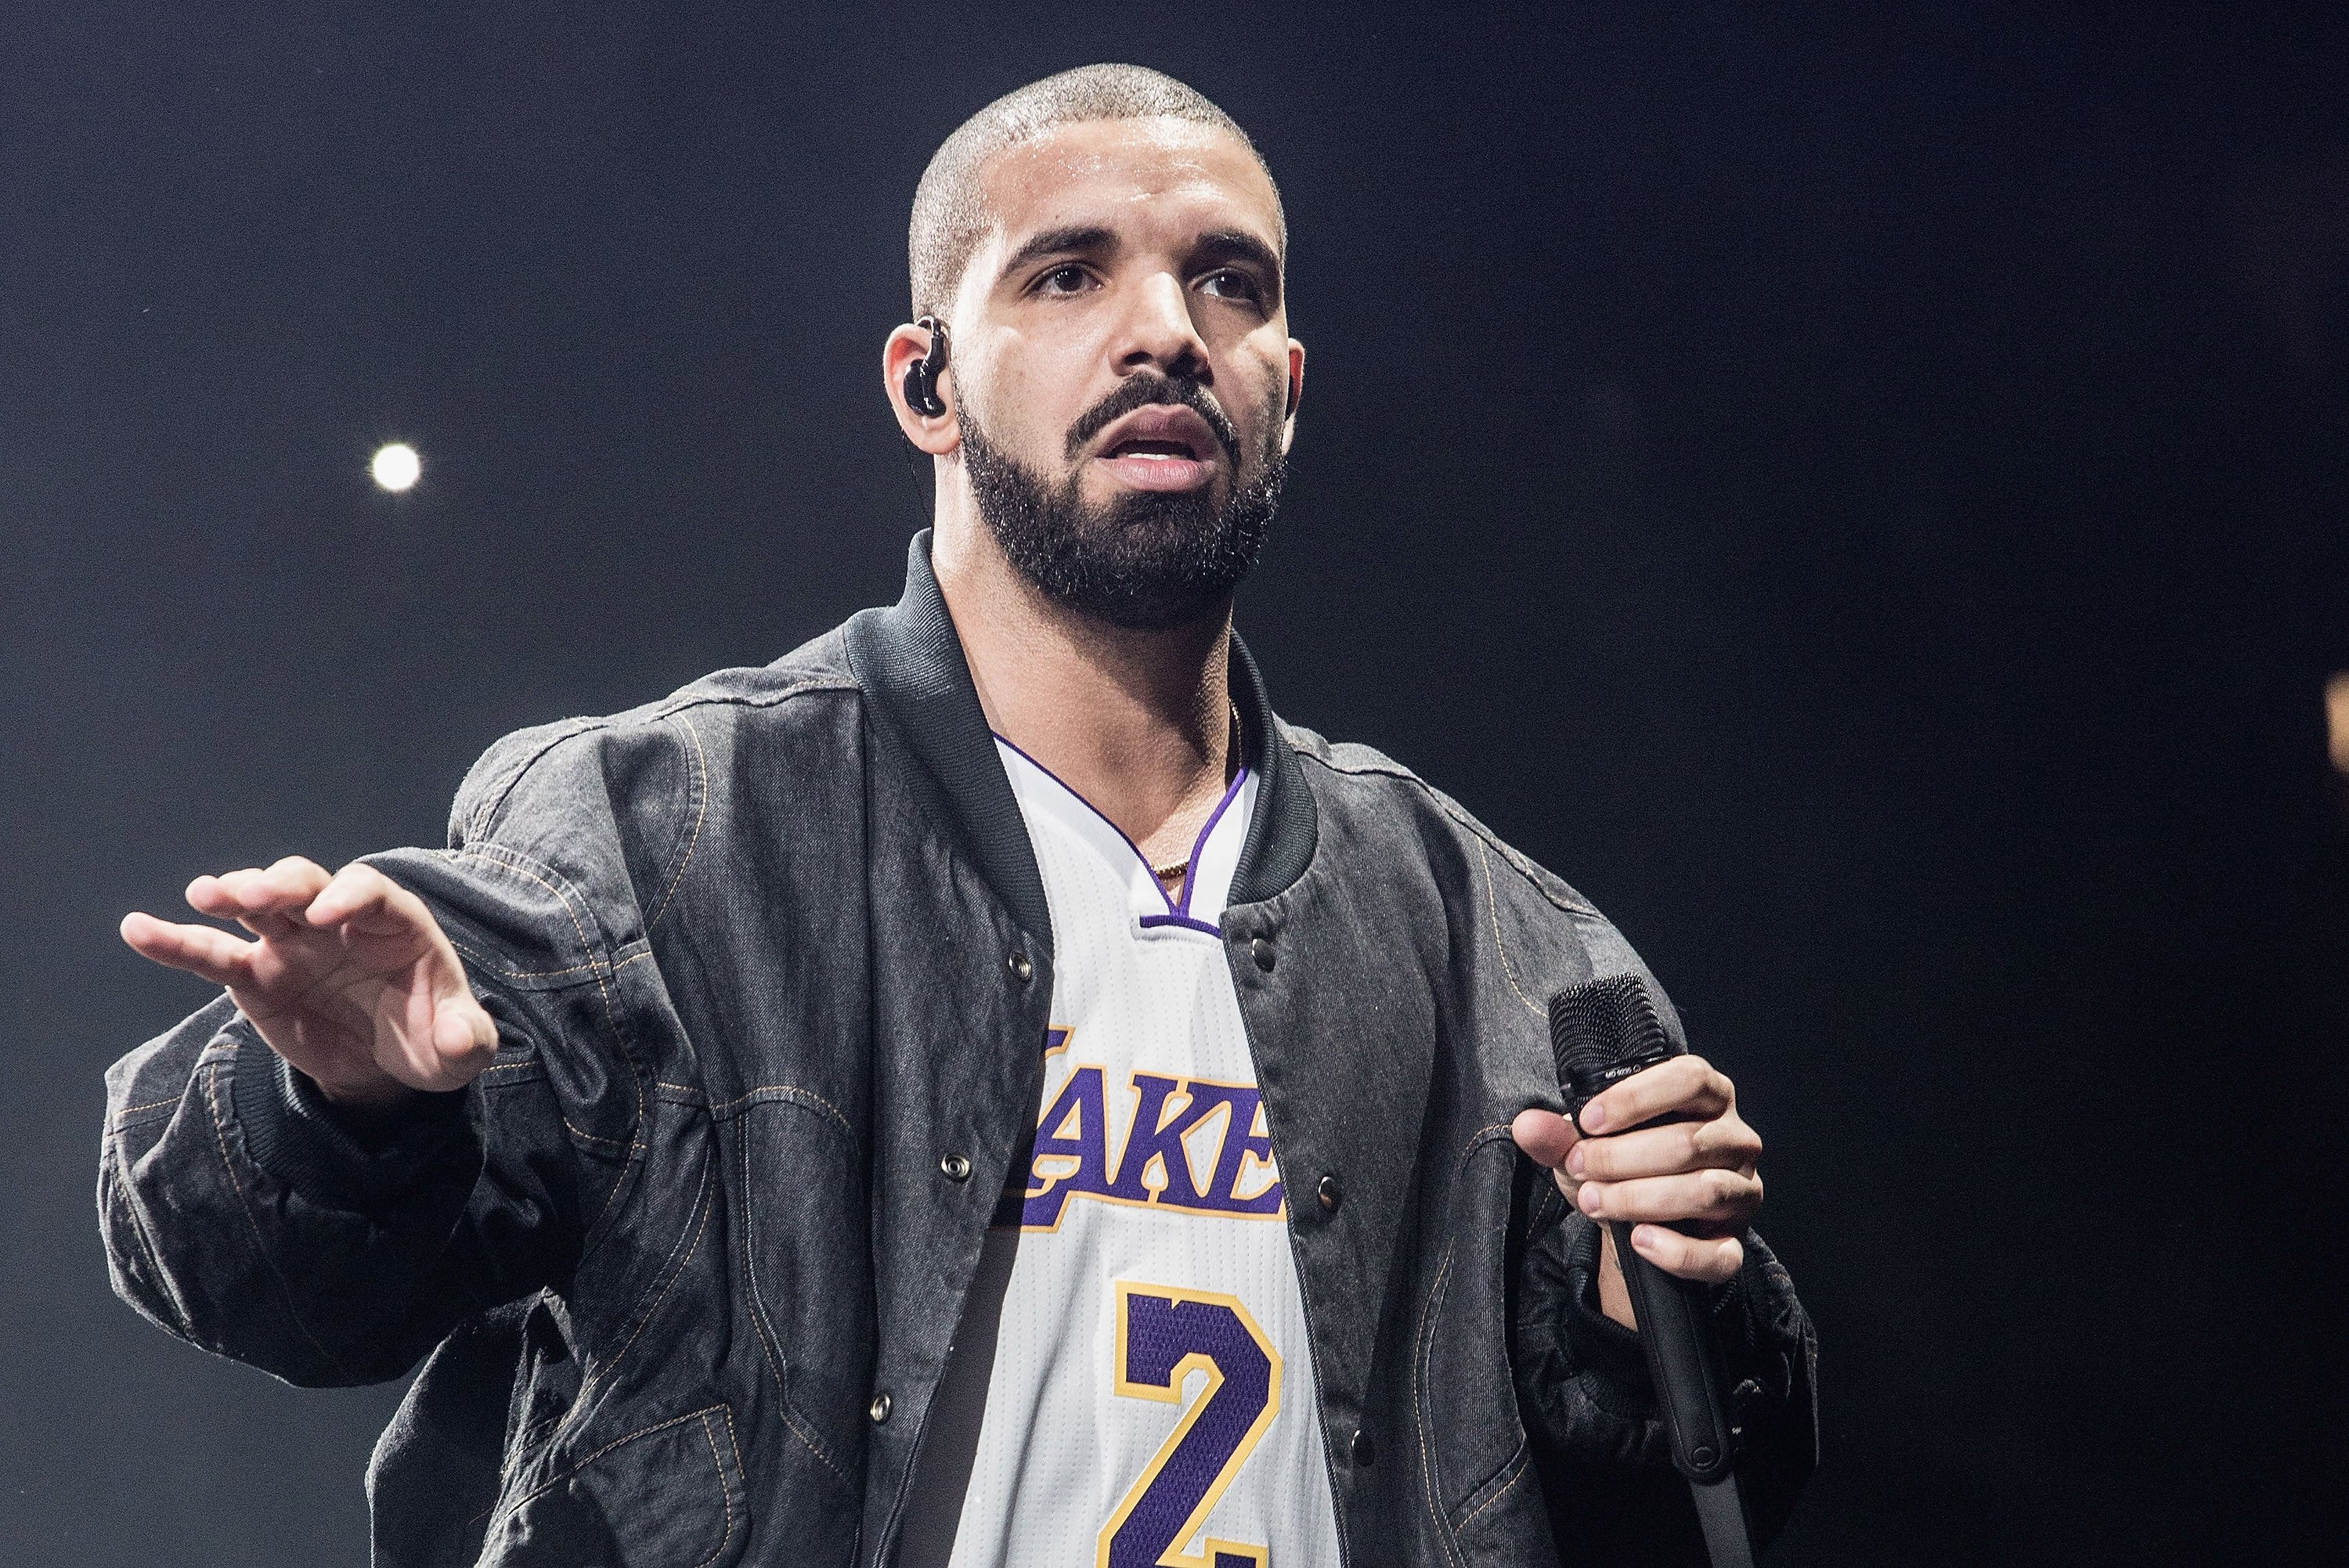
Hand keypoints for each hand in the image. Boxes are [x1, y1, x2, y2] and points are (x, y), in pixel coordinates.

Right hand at [122, 856, 497, 1111]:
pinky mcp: (256, 975)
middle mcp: (339, 921)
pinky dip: (177, 942)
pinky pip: (212, 954)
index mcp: (395, 926)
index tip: (329, 915)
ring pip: (258, 907)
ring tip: (206, 893)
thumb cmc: (429, 1041)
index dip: (351, 897)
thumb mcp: (457, 1049)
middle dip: (283, 885)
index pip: (373, 894)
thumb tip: (461, 1038)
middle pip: (308, 886)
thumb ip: (465, 1039)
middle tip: (255, 896)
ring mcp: (293, 944)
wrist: (388, 1066)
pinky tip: (138, 930)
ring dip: (233, 894)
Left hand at [1511, 1055, 1763, 1316]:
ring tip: (1593, 1201)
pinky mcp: (1735, 1242)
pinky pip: (1720, 1253)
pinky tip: (1639, 1240)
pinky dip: (1677, 1251)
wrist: (1635, 1223)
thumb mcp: (1585, 1145)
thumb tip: (1528, 1126)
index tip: (1588, 1121)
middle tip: (1579, 1167)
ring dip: (1639, 1198)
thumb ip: (1558, 1134)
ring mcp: (1741, 1191)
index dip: (1638, 1098)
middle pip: (1689, 1142)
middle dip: (1622, 1158)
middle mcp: (1734, 1139)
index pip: (1691, 1078)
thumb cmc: (1619, 1166)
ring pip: (1705, 1191)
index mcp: (1707, 1096)